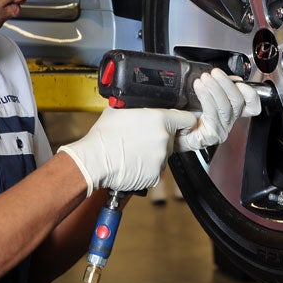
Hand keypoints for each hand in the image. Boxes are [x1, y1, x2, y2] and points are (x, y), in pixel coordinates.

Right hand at [59, 107, 196, 196]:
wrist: (95, 160)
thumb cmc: (104, 136)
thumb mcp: (120, 109)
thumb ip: (138, 108)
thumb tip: (140, 107)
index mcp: (160, 119)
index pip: (187, 119)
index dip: (184, 121)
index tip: (182, 123)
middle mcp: (164, 138)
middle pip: (172, 138)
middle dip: (160, 138)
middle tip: (141, 138)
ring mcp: (161, 158)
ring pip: (163, 154)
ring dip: (152, 153)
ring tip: (133, 150)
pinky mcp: (155, 175)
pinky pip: (155, 169)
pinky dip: (146, 167)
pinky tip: (133, 161)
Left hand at [175, 69, 259, 151]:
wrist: (172, 129)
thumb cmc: (186, 113)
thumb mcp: (206, 94)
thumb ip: (220, 87)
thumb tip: (231, 78)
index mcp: (231, 112)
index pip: (252, 106)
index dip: (250, 94)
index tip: (240, 83)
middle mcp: (229, 122)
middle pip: (238, 102)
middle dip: (226, 84)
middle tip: (214, 73)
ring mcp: (221, 130)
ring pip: (225, 106)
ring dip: (214, 88)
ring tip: (204, 79)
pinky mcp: (211, 135)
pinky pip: (212, 113)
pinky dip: (206, 97)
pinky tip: (199, 87)